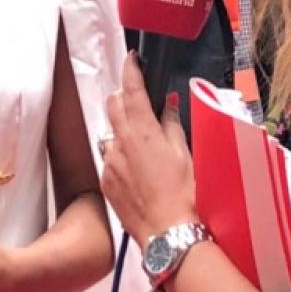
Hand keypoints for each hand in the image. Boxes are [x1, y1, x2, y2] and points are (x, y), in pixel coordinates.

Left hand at [102, 52, 197, 244]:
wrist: (168, 233)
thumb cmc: (183, 194)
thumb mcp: (184, 153)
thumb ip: (172, 124)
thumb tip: (168, 104)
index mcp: (143, 132)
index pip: (132, 90)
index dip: (132, 70)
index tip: (132, 59)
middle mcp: (120, 143)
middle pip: (113, 105)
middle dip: (125, 97)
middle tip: (141, 100)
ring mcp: (110, 163)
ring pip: (110, 133)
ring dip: (122, 129)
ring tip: (142, 142)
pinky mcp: (106, 181)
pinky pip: (109, 158)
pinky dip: (120, 155)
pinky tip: (137, 169)